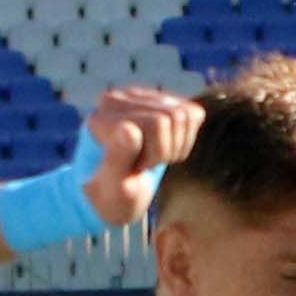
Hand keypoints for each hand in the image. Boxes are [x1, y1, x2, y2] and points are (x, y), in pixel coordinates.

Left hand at [74, 86, 201, 226]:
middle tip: (145, 166)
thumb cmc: (111, 196)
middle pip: (173, 116)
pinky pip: (193, 114)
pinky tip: (165, 148)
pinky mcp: (157, 102)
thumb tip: (129, 128)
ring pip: (185, 114)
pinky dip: (186, 138)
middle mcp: (117, 100)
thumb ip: (119, 158)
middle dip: (166, 150)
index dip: (157, 153)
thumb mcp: (115, 187)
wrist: (114, 195)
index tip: (134, 170)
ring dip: (176, 146)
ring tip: (153, 159)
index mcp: (102, 117)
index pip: (157, 122)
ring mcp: (138, 98)